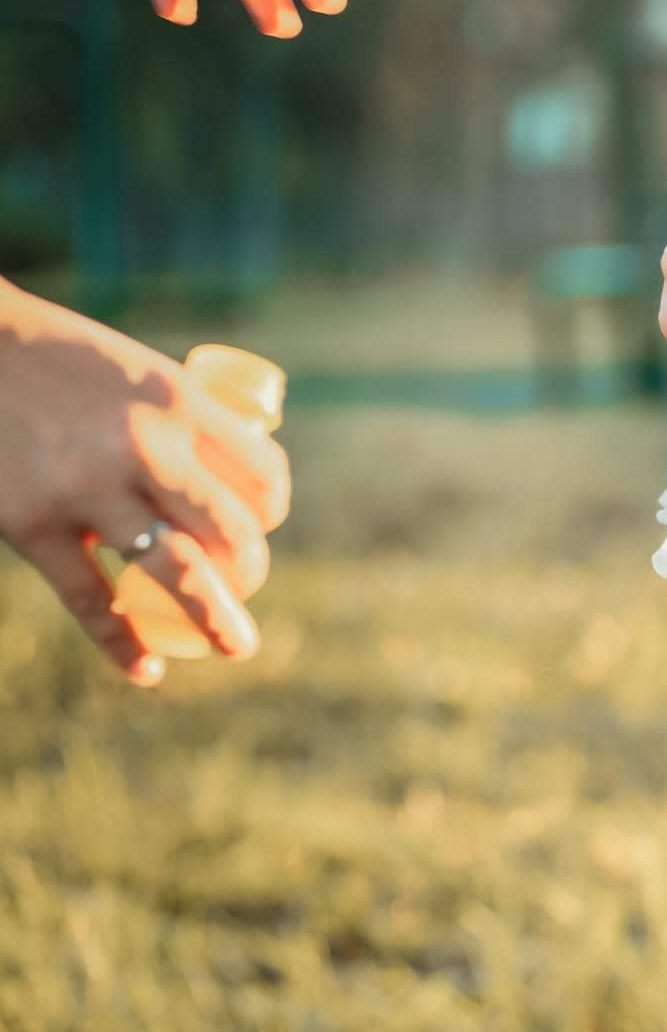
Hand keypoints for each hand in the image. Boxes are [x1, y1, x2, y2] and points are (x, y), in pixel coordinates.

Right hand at [0, 279, 289, 684]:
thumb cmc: (57, 360)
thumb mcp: (135, 372)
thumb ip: (177, 419)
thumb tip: (223, 475)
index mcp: (178, 401)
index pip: (262, 475)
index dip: (270, 508)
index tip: (261, 521)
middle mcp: (143, 446)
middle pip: (231, 531)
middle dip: (250, 569)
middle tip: (245, 585)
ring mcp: (86, 489)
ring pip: (178, 572)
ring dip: (218, 619)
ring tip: (238, 645)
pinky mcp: (30, 524)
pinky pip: (91, 600)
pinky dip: (124, 643)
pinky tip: (148, 671)